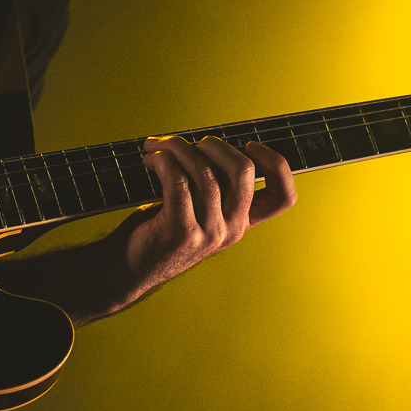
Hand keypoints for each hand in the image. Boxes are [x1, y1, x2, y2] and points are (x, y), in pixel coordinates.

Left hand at [121, 135, 295, 297]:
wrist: (127, 269)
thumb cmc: (158, 229)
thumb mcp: (196, 209)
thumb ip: (212, 185)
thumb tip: (206, 142)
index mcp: (242, 222)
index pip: (284, 197)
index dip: (277, 163)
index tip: (249, 146)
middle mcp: (232, 229)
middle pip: (243, 169)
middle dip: (213, 143)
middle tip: (185, 144)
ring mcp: (209, 233)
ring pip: (204, 171)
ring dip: (176, 148)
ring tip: (154, 148)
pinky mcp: (182, 231)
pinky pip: (177, 180)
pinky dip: (162, 162)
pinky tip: (149, 161)